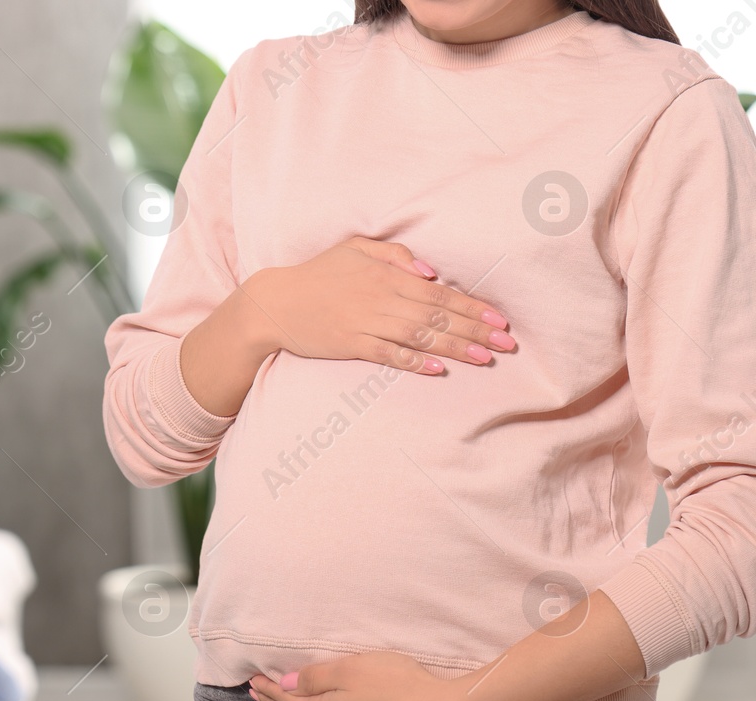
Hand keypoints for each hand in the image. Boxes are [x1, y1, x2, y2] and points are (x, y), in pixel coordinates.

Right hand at [244, 237, 515, 374]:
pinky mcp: (351, 345)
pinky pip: (389, 355)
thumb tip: (431, 272)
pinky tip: (438, 369)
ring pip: (420, 337)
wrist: (275, 302)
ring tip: (485, 358)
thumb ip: (395, 255)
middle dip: (476, 330)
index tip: (501, 319)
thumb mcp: (355, 248)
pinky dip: (414, 362)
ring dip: (455, 348)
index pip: (440, 293)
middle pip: (438, 316)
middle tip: (507, 343)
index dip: (473, 306)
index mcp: (387, 275)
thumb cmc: (318, 273)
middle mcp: (381, 299)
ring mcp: (366, 323)